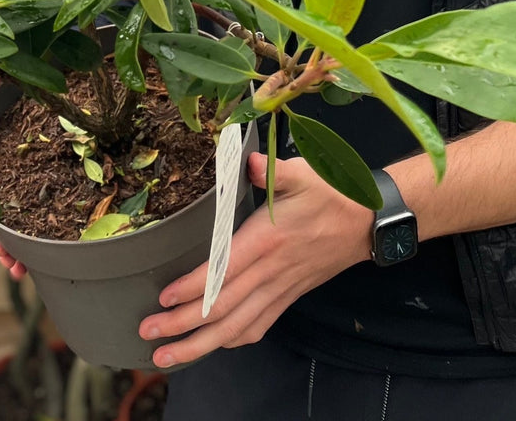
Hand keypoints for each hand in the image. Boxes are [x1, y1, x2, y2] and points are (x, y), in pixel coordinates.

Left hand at [138, 152, 371, 367]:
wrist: (367, 222)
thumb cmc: (330, 194)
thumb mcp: (302, 173)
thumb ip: (271, 171)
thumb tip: (246, 160)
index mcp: (268, 240)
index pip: (224, 270)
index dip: (193, 287)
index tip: (163, 297)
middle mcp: (272, 271)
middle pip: (223, 308)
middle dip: (183, 325)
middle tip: (148, 333)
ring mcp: (281, 288)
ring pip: (237, 326)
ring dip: (200, 344)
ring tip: (168, 355)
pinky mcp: (289, 296)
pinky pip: (258, 326)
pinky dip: (232, 340)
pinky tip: (212, 345)